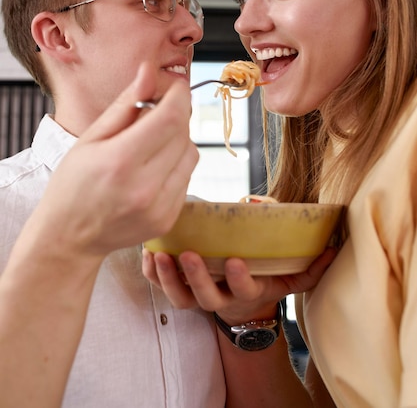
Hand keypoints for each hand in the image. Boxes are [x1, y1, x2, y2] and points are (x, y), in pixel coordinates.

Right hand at [27, 62, 198, 259]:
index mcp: (120, 161)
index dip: (179, 94)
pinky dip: (175, 164)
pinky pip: (186, 176)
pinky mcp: (168, 218)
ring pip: (191, 154)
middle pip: (184, 132)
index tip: (173, 86)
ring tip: (148, 144)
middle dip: (175, 114)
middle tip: (153, 113)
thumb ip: (125, 104)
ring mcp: (159, 207)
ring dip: (177, 140)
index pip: (172, 116)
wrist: (69, 238)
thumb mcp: (91, 138)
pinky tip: (151, 168)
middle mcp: (145, 187)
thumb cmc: (72, 184)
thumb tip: (149, 70)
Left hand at [142, 247, 336, 322]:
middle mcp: (220, 299)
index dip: (240, 279)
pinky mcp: (180, 291)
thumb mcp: (288, 277)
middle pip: (206, 297)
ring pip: (179, 297)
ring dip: (167, 278)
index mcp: (247, 292)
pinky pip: (161, 288)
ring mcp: (197, 298)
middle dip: (196, 278)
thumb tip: (331, 250)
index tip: (236, 261)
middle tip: (189, 254)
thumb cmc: (265, 279)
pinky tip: (148, 253)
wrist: (241, 304)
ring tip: (160, 255)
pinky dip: (152, 274)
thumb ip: (309, 268)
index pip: (243, 290)